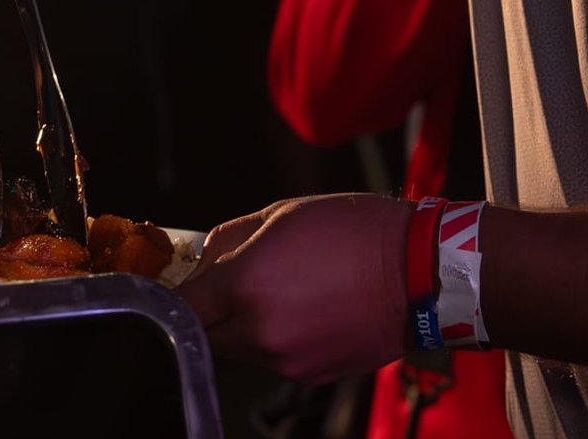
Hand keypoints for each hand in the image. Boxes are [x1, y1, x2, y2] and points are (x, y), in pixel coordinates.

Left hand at [178, 193, 413, 382]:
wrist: (420, 272)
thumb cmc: (356, 231)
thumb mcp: (284, 213)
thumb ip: (232, 238)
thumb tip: (203, 257)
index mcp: (246, 285)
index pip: (180, 309)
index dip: (167, 301)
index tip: (167, 290)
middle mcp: (261, 331)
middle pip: (205, 336)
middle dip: (207, 314)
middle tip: (225, 286)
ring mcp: (287, 359)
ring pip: (242, 349)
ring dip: (244, 325)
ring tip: (281, 290)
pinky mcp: (312, 374)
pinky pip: (277, 359)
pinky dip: (279, 338)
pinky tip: (308, 308)